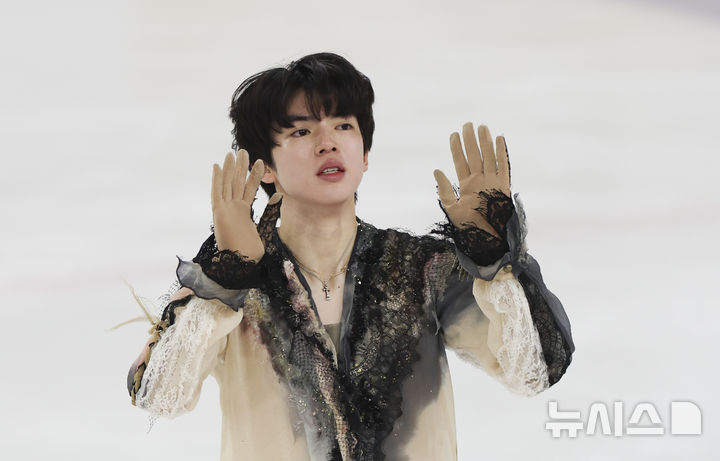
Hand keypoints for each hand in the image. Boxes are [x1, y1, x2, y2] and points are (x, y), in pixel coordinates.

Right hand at [211, 150, 273, 261]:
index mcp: (242, 213)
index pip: (247, 190)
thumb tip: (279, 194)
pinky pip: (218, 192)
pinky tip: (218, 165)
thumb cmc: (251, 251)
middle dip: (241, 166)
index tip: (256, 163)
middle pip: (236, 183)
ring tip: (234, 151)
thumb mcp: (264, 226)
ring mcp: (225, 210)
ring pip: (228, 183)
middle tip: (243, 150)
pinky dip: (217, 179)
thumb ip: (270, 210)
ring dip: (231, 167)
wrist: (241, 264)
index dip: (251, 176)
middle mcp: (232, 209)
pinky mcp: (219, 213)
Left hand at [433, 123, 510, 237]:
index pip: (460, 161)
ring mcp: (491, 181)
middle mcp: (479, 181)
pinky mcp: (503, 185)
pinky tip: (499, 138)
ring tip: (481, 126)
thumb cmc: (468, 227)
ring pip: (487, 156)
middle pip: (474, 155)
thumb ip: (444, 189)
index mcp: (466, 185)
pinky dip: (501, 152)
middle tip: (467, 124)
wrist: (486, 239)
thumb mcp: (451, 208)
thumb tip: (437, 170)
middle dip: (470, 139)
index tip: (453, 133)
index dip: (457, 148)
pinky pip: (503, 165)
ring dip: (484, 142)